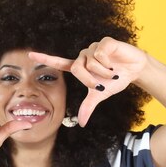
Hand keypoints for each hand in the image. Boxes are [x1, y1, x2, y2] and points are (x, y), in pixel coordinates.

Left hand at [28, 37, 147, 126]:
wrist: (135, 71)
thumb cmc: (115, 81)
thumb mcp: (100, 95)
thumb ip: (88, 106)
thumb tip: (82, 123)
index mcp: (79, 67)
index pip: (59, 62)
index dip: (45, 58)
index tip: (30, 55)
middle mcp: (83, 56)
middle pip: (77, 68)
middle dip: (90, 80)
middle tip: (102, 84)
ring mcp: (93, 48)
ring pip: (91, 62)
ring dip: (104, 73)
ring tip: (112, 72)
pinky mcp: (104, 42)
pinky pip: (100, 54)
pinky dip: (108, 63)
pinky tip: (115, 63)